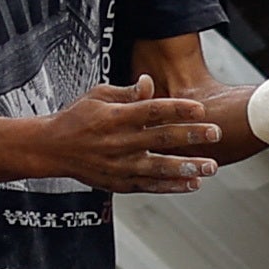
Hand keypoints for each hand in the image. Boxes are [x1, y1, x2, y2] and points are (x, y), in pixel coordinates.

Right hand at [39, 83, 225, 195]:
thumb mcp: (98, 96)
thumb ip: (127, 93)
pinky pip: (150, 186)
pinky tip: (193, 183)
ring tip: (211, 167)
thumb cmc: (77, 118)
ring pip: (158, 167)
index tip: (201, 109)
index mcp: (115, 117)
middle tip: (216, 134)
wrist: (52, 149)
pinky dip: (172, 186)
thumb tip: (150, 82)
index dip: (178, 109)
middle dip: (191, 136)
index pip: (152, 111)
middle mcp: (119, 142)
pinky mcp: (119, 183)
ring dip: (187, 167)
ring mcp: (119, 166)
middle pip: (161, 138)